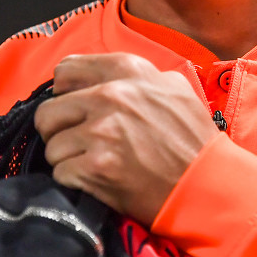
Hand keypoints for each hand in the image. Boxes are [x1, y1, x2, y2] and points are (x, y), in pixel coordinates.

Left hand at [33, 52, 219, 224]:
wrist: (208, 185)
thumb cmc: (193, 140)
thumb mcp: (173, 88)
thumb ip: (136, 78)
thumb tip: (100, 81)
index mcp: (127, 71)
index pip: (65, 72)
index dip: (65, 94)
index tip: (75, 110)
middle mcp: (110, 95)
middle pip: (48, 113)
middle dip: (59, 131)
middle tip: (80, 145)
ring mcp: (101, 132)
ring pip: (52, 146)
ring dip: (68, 159)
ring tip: (94, 166)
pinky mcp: (96, 166)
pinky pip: (61, 173)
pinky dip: (74, 181)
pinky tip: (98, 181)